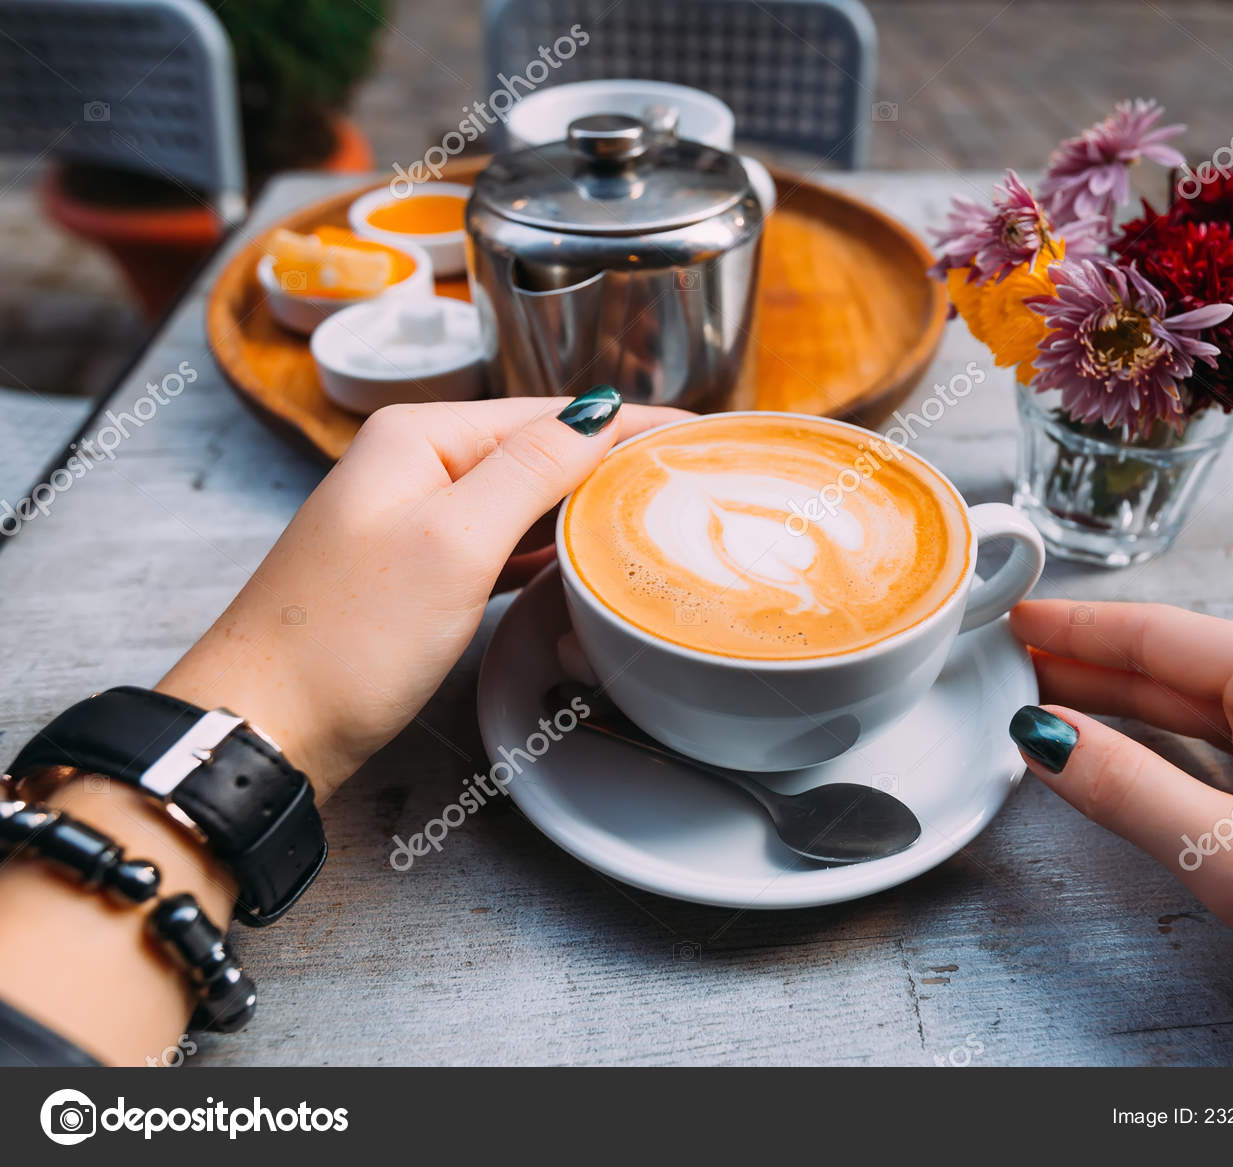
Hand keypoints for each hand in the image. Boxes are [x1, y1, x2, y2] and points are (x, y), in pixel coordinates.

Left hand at [158, 394, 687, 796]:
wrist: (263, 723)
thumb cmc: (347, 638)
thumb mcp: (454, 541)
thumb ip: (530, 470)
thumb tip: (598, 412)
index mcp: (420, 437)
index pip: (547, 413)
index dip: (625, 423)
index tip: (696, 431)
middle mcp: (413, 467)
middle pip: (535, 449)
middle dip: (609, 459)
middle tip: (688, 474)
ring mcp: (410, 523)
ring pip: (519, 498)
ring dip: (580, 503)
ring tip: (650, 509)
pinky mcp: (413, 576)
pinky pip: (496, 544)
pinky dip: (543, 546)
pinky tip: (580, 556)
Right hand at [1007, 599, 1232, 1064]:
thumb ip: (1133, 792)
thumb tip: (1044, 738)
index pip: (1165, 635)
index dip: (1078, 626)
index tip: (1011, 614)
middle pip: (1180, 669)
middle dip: (1090, 664)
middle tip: (1005, 661)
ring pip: (1203, 717)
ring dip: (1124, 711)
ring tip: (1046, 700)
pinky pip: (1231, 762)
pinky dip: (1168, 758)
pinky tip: (1128, 760)